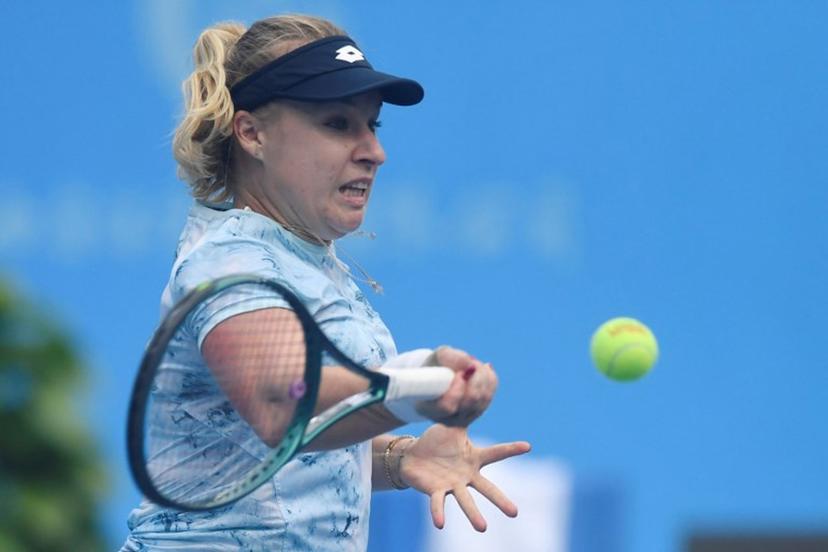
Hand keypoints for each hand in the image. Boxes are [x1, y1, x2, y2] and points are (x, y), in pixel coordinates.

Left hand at [397, 424, 530, 531]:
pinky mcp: (435, 491)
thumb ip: (465, 414)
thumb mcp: (453, 426)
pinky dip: (438, 513)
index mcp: (473, 458)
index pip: (495, 453)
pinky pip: (438, 503)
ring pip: (465, 501)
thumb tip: (475, 390)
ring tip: (483, 527)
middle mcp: (466, 475)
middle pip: (487, 488)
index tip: (528, 445)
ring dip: (473, 515)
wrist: (413, 456)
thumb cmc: (436, 441)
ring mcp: (452, 485)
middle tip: (515, 513)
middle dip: (500, 501)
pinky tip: (440, 523)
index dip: (511, 449)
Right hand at [415, 346, 497, 425]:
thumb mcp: (436, 357)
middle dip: (475, 377)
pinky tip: (482, 369)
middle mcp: (446, 419)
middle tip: (470, 363)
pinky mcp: (476, 413)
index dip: (457, 390)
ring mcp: (463, 419)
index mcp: (428, 408)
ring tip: (473, 363)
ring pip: (483, 397)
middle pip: (471, 401)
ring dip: (482, 375)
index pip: (447, 407)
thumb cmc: (434, 366)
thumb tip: (470, 364)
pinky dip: (489, 378)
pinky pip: (489, 394)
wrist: (439, 376)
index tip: (460, 374)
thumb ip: (449, 358)